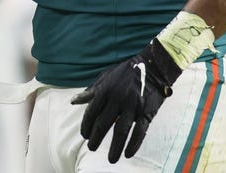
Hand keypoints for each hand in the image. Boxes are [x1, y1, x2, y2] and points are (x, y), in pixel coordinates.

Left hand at [71, 40, 182, 162]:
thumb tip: (73, 101)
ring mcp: (132, 106)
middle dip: (96, 137)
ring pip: (121, 130)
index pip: (91, 112)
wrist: (152, 67)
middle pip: (104, 123)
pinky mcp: (146, 111)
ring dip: (115, 146)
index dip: (86, 126)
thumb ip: (90, 92)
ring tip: (111, 159)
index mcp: (105, 90)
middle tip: (92, 148)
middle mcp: (117, 98)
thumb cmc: (125, 73)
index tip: (84, 136)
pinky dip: (134, 144)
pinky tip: (128, 154)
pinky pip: (140, 131)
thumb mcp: (104, 78)